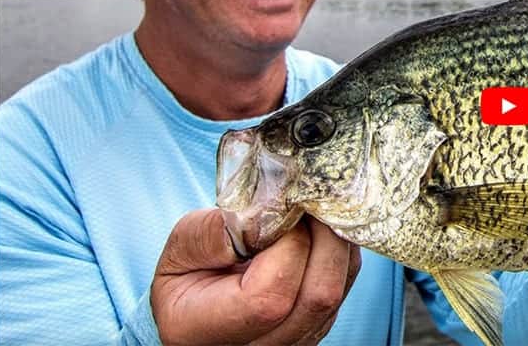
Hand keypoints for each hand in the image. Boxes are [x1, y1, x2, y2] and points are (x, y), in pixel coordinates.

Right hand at [150, 210, 360, 344]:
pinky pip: (346, 281)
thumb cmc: (187, 273)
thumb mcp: (181, 247)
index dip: (287, 246)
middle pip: (320, 294)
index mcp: (212, 331)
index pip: (271, 297)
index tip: (280, 210)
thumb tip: (266, 212)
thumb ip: (215, 233)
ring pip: (340, 285)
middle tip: (308, 197)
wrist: (197, 302)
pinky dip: (340, 246)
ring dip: (334, 237)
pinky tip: (318, 225)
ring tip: (311, 207)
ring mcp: (297, 338)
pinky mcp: (321, 322)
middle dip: (323, 234)